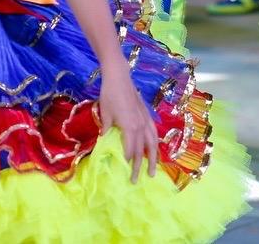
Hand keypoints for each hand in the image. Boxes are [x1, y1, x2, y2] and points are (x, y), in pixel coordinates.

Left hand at [98, 62, 157, 182]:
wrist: (119, 77)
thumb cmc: (110, 95)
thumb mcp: (105, 114)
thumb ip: (106, 129)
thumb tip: (104, 141)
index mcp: (130, 127)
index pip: (130, 150)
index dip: (128, 161)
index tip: (124, 172)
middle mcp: (141, 126)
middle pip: (143, 150)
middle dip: (140, 166)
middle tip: (136, 180)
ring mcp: (145, 120)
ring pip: (152, 143)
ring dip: (153, 158)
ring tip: (153, 170)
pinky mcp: (147, 115)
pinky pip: (154, 133)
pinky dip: (155, 143)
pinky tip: (154, 148)